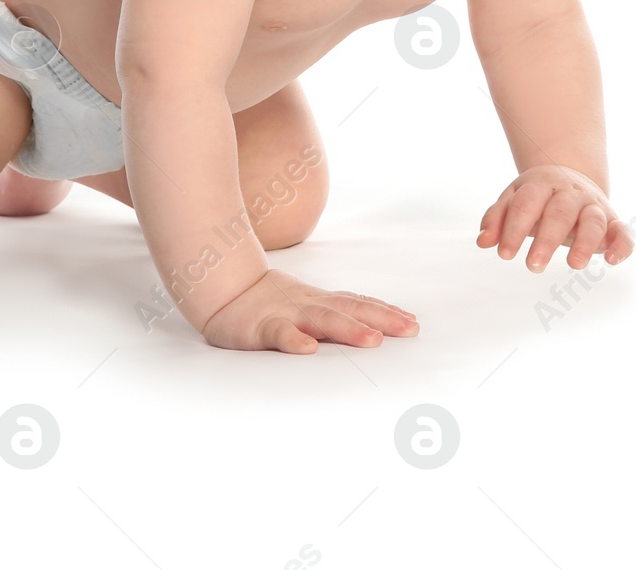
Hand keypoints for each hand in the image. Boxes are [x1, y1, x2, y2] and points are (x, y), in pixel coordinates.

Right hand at [200, 268, 419, 353]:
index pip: (357, 304)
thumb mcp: (304, 304)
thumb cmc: (269, 301)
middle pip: (350, 310)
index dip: (386, 312)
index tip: (413, 322)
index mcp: (319, 302)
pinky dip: (294, 341)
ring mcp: (286, 314)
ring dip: (348, 330)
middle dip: (382, 319)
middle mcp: (309, 306)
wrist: (222, 287)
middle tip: (410, 329)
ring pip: (321, 320)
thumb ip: (334, 312)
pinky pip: (279, 333)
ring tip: (373, 340)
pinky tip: (308, 350)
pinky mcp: (261, 328)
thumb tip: (373, 324)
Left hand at [477, 164, 633, 270]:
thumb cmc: (537, 197)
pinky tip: (610, 260)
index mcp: (542, 184)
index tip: (504, 254)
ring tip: (574, 265)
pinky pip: (622, 232)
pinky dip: (621, 245)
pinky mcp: (614, 221)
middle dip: (546, 240)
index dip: (515, 229)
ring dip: (584, 242)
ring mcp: (594, 205)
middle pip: (559, 213)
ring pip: (592, 221)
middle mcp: (570, 193)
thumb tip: (482, 241)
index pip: (527, 204)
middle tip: (533, 265)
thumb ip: (497, 219)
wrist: (572, 178)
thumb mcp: (514, 200)